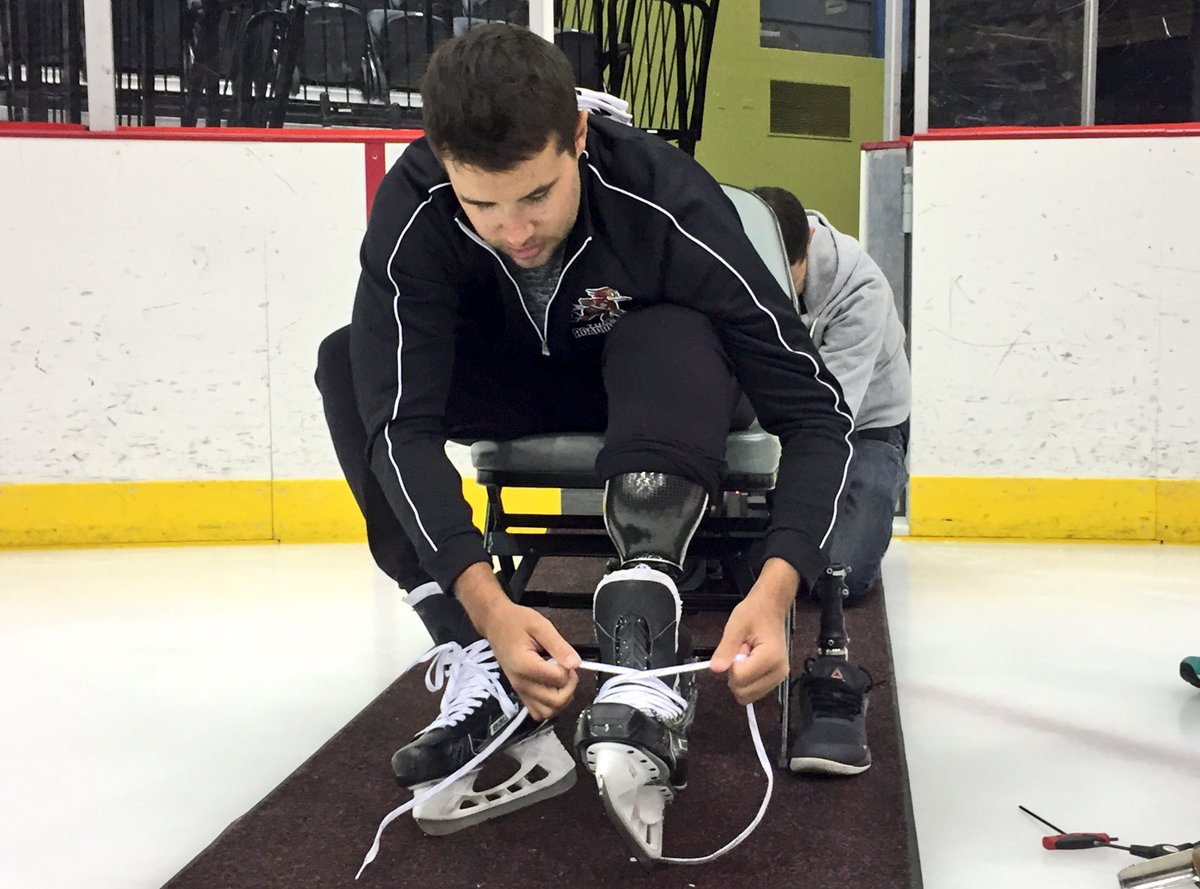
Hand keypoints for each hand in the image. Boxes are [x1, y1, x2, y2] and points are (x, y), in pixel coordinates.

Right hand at [479, 599, 580, 719]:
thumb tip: (576, 663)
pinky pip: (538, 712)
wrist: (495, 624)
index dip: (569, 669)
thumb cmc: (517, 621)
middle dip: (569, 686)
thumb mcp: (541, 626)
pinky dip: (550, 705)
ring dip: (562, 699)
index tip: (565, 656)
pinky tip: (553, 687)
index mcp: (525, 666)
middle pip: (555, 702)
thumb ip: (559, 646)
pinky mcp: (520, 693)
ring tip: (561, 679)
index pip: (559, 680)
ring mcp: (519, 691)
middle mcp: (521, 684)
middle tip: (567, 668)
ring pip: (547, 712)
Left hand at [709, 558, 796, 704]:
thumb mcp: (735, 627)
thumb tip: (714, 670)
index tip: (737, 648)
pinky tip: (751, 662)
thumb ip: (725, 650)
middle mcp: (779, 672)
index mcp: (770, 658)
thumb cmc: (755, 612)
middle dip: (735, 675)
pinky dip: (748, 679)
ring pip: (748, 695)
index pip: (739, 678)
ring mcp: (779, 678)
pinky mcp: (776, 679)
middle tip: (741, 652)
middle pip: (744, 693)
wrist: (771, 607)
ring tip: (747, 655)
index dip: (730, 665)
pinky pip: (754, 691)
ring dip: (741, 678)